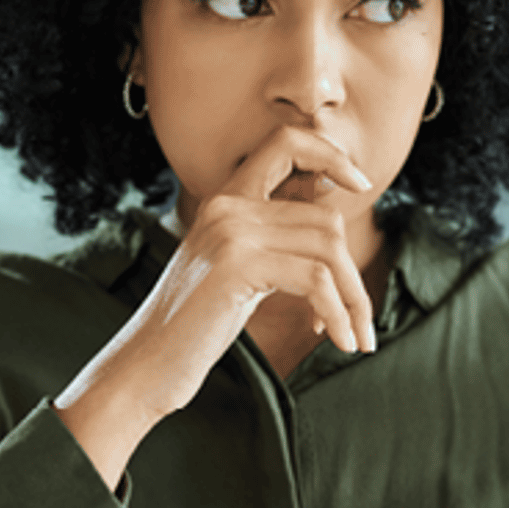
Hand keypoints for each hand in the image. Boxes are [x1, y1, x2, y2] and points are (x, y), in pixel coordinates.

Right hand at [54, 125, 376, 486]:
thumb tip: (332, 232)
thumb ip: (273, 241)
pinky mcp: (236, 265)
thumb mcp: (237, 271)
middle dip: (354, 275)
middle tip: (363, 320)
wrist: (146, 365)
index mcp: (226, 200)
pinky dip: (339, 313)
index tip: (360, 183)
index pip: (286, 141)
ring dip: (354, 299)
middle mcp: (227, 206)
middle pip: (325, 218)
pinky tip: (339, 340)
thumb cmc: (194, 327)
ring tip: (357, 337)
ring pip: (328, 249)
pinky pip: (316, 279)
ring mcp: (230, 232)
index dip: (330, 153)